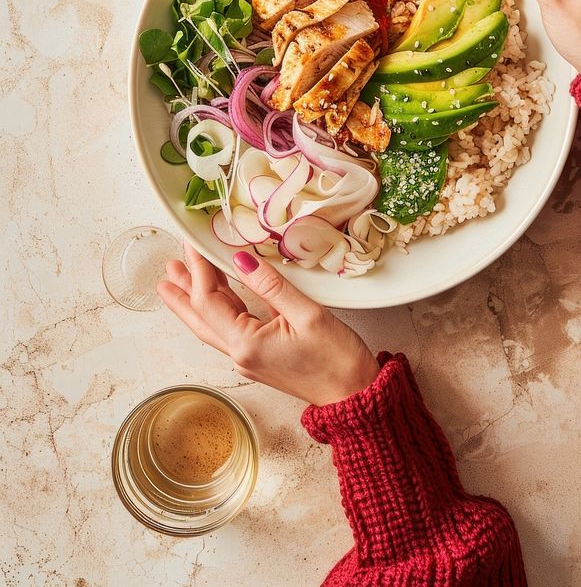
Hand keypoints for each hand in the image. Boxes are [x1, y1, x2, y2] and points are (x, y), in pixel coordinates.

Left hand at [157, 243, 379, 405]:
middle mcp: (240, 354)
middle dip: (182, 290)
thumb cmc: (337, 359)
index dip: (198, 269)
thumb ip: (271, 284)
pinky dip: (217, 310)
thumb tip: (240, 259)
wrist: (354, 396)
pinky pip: (227, 330)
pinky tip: (218, 298)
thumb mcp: (307, 313)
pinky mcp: (258, 358)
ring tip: (177, 281)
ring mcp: (248, 358)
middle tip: (167, 267)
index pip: (208, 300)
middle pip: (200, 317)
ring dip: (193, 301)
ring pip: (210, 325)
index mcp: (247, 343)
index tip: (192, 243)